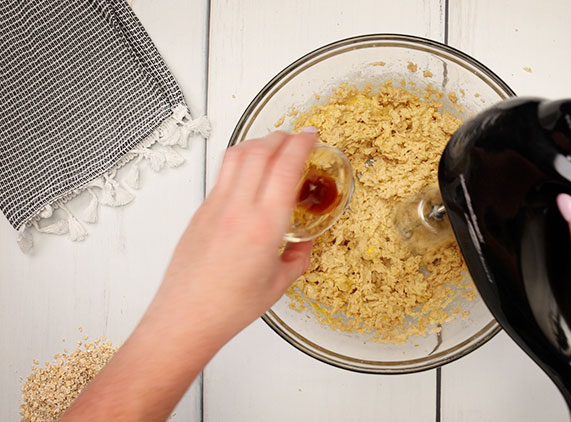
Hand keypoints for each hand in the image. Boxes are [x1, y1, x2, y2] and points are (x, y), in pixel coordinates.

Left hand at [152, 131, 316, 338]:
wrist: (186, 317)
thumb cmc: (227, 307)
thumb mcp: (278, 285)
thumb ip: (297, 258)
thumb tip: (304, 244)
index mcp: (264, 226)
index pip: (285, 166)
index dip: (301, 144)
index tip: (312, 136)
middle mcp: (238, 209)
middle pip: (260, 151)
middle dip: (282, 136)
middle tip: (297, 137)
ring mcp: (215, 206)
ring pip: (237, 155)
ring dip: (258, 143)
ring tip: (273, 146)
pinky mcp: (200, 211)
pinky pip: (223, 174)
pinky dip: (241, 161)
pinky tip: (250, 172)